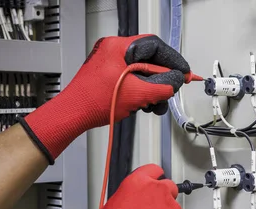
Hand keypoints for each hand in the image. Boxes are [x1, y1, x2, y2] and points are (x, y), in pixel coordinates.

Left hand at [20, 35, 190, 163]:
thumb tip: (177, 81)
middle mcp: (112, 52)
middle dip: (162, 79)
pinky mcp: (107, 77)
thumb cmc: (92, 102)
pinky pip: (131, 80)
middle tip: (171, 89)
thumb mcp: (137, 94)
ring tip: (154, 103)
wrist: (72, 116)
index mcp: (117, 47)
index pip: (154, 45)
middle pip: (148, 60)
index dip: (172, 59)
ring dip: (151, 89)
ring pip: (141, 73)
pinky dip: (140, 92)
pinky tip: (143, 105)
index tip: (183, 72)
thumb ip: (162, 86)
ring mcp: (109, 65)